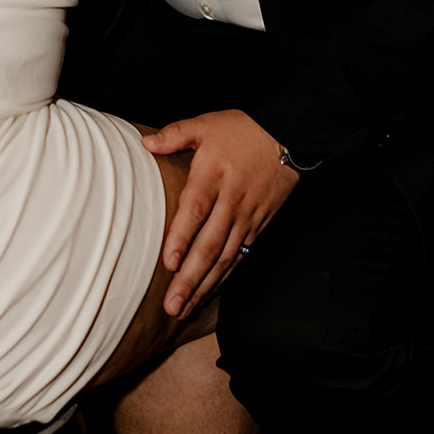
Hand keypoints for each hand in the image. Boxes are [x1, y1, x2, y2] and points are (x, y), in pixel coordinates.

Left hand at [141, 109, 298, 317]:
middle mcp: (231, 200)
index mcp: (213, 174)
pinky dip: (225, 276)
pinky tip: (210, 292)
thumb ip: (175, 134)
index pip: (196, 210)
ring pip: (225, 257)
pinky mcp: (259, 224)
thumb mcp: (206, 124)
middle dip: (189, 279)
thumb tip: (146, 143)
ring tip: (185, 309)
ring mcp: (247, 215)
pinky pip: (241, 255)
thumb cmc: (241, 129)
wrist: (287, 134)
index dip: (182, 237)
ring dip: (205, 285)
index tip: (168, 263)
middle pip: (209, 245)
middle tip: (171, 307)